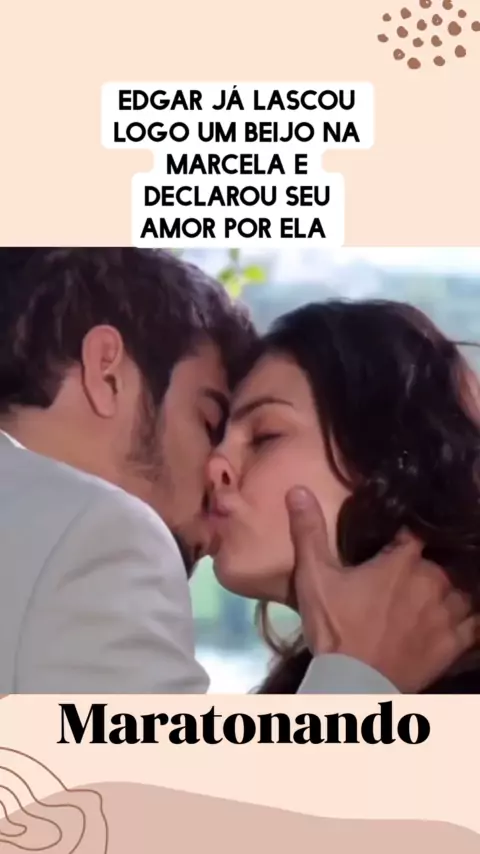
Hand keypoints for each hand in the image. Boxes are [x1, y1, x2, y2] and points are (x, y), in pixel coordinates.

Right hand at [286, 486, 478, 692]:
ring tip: (434, 597)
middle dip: (426, 567)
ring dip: (451, 591)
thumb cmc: (335, 627)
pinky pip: (474, 623)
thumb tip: (298, 488)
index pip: (415, 535)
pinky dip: (470, 617)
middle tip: (406, 578)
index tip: (396, 542)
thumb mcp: (314, 577)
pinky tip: (462, 617)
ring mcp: (447, 614)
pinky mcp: (454, 644)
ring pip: (462, 591)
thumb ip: (309, 532)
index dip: (406, 538)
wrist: (354, 684)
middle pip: (440, 564)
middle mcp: (433, 581)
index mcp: (403, 562)